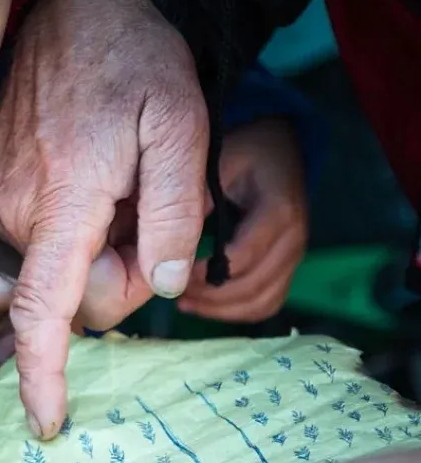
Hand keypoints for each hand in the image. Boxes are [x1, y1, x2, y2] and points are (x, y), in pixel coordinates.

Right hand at [0, 0, 207, 436]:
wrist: (73, 18)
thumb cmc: (134, 67)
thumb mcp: (181, 127)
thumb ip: (176, 212)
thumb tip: (163, 286)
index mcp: (63, 196)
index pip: (43, 304)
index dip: (44, 371)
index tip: (46, 420)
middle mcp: (7, 208)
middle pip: (64, 297)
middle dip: (112, 282)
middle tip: (143, 226)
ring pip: (42, 277)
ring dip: (84, 259)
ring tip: (107, 197)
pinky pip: (20, 251)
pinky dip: (57, 243)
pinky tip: (77, 193)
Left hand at [178, 119, 306, 321]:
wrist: (277, 151)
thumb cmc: (243, 153)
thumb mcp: (219, 161)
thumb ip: (198, 195)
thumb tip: (166, 233)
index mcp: (278, 210)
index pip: (242, 257)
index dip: (205, 273)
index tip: (171, 271)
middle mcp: (294, 238)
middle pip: (253, 287)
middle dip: (209, 296)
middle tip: (172, 290)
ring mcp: (294, 256)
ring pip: (261, 302)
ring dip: (220, 309)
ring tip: (184, 301)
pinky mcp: (287, 268)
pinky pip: (266, 304)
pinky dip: (234, 311)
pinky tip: (202, 303)